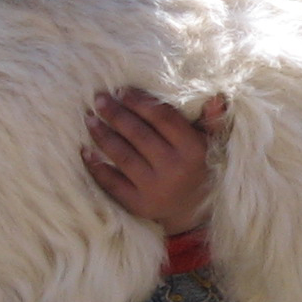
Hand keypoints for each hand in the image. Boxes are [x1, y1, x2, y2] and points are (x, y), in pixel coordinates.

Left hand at [85, 89, 225, 235]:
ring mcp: (154, 188)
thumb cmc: (198, 167)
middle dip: (116, 114)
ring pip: (122, 155)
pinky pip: (112, 182)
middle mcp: (174, 169)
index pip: (162, 118)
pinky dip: (96, 166)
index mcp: (193, 149)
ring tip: (90, 119)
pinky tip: (86, 151)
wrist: (193, 211)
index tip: (122, 90)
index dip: (140, 102)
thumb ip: (211, 120)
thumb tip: (216, 97)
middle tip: (99, 99)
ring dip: (102, 135)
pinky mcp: (138, 205)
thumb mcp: (210, 144)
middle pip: (138, 134)